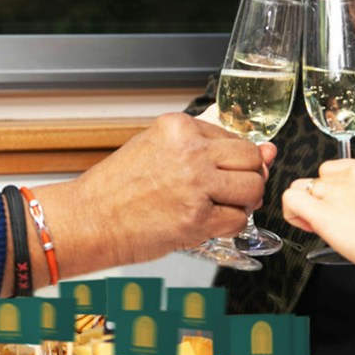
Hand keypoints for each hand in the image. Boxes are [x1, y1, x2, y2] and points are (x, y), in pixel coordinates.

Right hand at [38, 113, 273, 268]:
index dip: (235, 160)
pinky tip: (206, 223)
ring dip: (241, 203)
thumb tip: (266, 151)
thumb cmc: (117, 188)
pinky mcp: (196, 219)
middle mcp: (190, 152)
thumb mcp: (156, 148)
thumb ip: (205, 147)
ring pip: (252, 189)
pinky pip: (237, 221)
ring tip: (216, 207)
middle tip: (228, 192)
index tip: (224, 172)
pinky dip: (228, 226)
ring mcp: (195, 186)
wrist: (88, 219)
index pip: (235, 138)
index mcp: (179, 128)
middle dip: (248, 179)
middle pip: (251, 160)